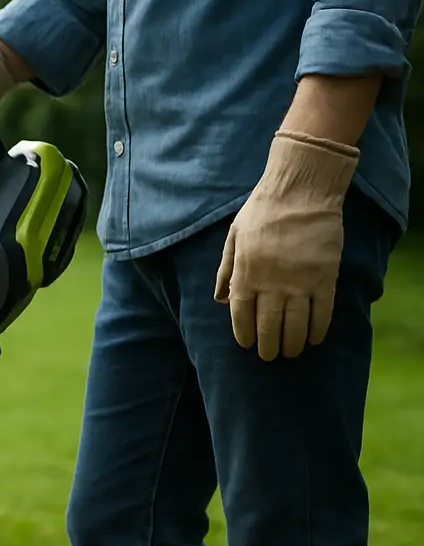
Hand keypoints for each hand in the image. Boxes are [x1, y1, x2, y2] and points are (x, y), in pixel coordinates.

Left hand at [213, 130, 356, 359]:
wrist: (301, 190)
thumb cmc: (263, 210)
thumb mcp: (233, 236)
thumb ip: (226, 269)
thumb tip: (220, 298)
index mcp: (246, 273)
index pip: (241, 314)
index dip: (243, 332)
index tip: (246, 344)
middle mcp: (271, 282)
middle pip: (269, 325)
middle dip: (268, 345)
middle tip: (269, 355)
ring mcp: (300, 281)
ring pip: (296, 324)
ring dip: (292, 343)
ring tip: (290, 352)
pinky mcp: (325, 276)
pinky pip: (323, 311)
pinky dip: (318, 328)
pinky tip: (315, 339)